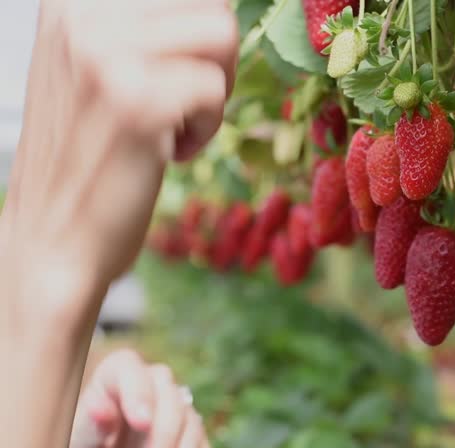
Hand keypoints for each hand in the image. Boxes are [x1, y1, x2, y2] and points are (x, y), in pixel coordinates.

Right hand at [0, 0, 237, 296]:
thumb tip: (212, 4)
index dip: (202, 21)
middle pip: (209, 1)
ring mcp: (106, 56)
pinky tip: (169, 150)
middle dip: (215, 54)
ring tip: (174, 121)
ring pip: (221, 35)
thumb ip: (141, 25)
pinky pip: (215, 90)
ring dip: (213, 88)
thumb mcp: (97, 66)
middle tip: (182, 97)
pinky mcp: (136, 103)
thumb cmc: (87, 152)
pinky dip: (206, 128)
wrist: (53, 237)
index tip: (184, 65)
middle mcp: (81, 14)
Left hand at [64, 349, 214, 447]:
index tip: (140, 423)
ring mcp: (178, 411)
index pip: (129, 367)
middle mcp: (152, 386)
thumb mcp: (80, 445)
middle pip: (170, 398)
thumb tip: (99, 407)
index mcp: (116, 377)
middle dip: (164, 437)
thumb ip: (91, 425)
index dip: (138, 392)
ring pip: (191, 425)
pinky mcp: (194, 440)